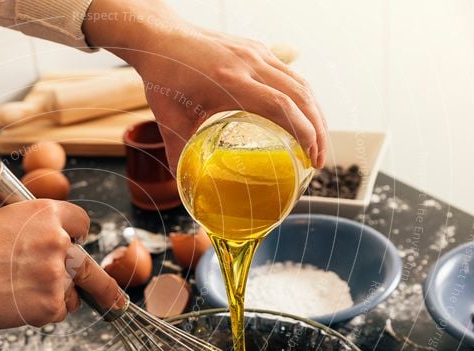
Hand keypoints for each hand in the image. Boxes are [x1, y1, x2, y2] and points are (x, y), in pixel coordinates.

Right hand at [0, 200, 123, 332]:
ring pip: (73, 292)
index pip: (81, 223)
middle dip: (106, 287)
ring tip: (21, 290)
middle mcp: (58, 241)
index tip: (75, 245)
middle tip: (118, 301)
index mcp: (46, 213)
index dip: (75, 236)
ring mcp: (57, 275)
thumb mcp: (6, 219)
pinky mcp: (51, 304)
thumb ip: (38, 227)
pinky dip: (45, 312)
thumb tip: (61, 241)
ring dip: (56, 294)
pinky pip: (60, 311)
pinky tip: (20, 302)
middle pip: (93, 265)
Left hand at [84, 0, 327, 169]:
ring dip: (315, 113)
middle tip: (320, 159)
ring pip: (300, 83)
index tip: (311, 157)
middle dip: (318, 129)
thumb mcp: (169, 119)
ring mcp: (256, 53)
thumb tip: (183, 184)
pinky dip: (302, 98)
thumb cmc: (163, 77)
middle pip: (300, 95)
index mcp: (230, 80)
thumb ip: (178, 152)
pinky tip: (303, 116)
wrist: (159, 36)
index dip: (303, 131)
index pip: (280, 105)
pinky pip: (289, 74)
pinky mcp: (256, 49)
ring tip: (318, 142)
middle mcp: (249, 63)